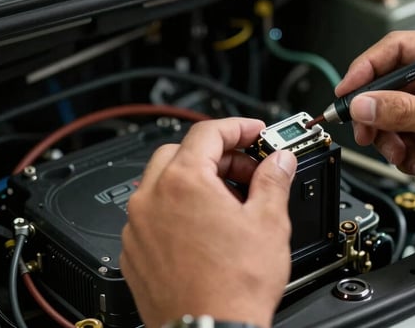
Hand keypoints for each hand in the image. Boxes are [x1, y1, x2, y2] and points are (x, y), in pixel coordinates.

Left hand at [120, 118, 296, 327]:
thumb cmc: (234, 286)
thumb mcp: (268, 222)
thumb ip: (274, 180)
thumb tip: (280, 160)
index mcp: (183, 181)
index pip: (208, 132)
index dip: (238, 128)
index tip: (255, 133)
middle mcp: (151, 198)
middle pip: (180, 153)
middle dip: (216, 154)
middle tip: (246, 169)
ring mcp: (138, 227)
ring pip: (162, 183)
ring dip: (194, 181)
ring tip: (228, 201)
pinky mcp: (134, 252)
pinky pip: (152, 215)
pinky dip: (176, 210)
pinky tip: (204, 228)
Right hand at [337, 31, 414, 206]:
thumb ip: (403, 111)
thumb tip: (364, 103)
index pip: (397, 49)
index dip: (367, 69)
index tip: (347, 91)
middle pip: (390, 86)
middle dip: (378, 114)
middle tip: (367, 132)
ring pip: (394, 115)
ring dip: (393, 140)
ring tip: (404, 156)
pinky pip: (406, 136)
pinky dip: (407, 154)